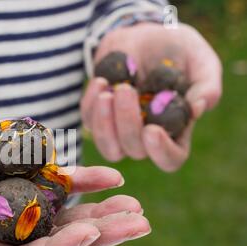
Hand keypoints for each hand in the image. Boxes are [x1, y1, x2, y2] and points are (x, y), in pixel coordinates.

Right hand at [0, 98, 149, 245]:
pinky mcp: (15, 171)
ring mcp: (7, 198)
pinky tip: (111, 176)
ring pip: (60, 214)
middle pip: (51, 241)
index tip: (88, 232)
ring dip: (99, 211)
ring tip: (136, 206)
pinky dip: (83, 181)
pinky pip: (54, 181)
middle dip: (96, 236)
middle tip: (138, 223)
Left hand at [81, 23, 221, 171]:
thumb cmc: (178, 50)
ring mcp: (119, 130)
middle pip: (135, 150)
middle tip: (126, 90)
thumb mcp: (200, 60)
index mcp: (176, 130)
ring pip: (108, 146)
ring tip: (107, 90)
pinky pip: (89, 121)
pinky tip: (100, 81)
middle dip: (127, 122)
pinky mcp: (98, 117)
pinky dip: (90, 104)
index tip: (151, 130)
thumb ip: (206, 86)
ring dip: (104, 122)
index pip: (170, 159)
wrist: (145, 34)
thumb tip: (197, 109)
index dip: (161, 151)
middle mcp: (146, 137)